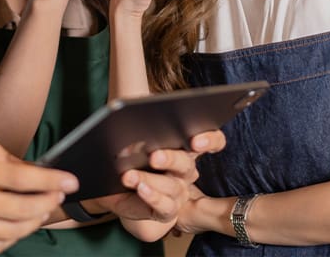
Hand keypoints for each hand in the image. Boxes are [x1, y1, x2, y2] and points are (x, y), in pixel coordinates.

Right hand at [0, 137, 77, 253]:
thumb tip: (25, 166)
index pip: (21, 177)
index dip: (51, 180)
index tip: (71, 180)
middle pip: (22, 208)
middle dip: (49, 203)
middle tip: (60, 196)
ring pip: (12, 231)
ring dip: (34, 222)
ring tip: (43, 211)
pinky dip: (13, 238)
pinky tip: (18, 226)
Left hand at [93, 130, 226, 225]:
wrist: (117, 189)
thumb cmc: (129, 154)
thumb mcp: (132, 131)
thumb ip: (137, 119)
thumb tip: (131, 119)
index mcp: (184, 146)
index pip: (212, 141)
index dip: (210, 140)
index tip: (196, 140)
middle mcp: (185, 170)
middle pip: (187, 163)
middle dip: (171, 159)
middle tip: (154, 156)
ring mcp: (179, 191)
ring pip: (173, 186)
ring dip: (151, 180)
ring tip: (129, 174)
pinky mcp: (167, 210)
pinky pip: (166, 206)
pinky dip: (152, 196)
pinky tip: (138, 188)